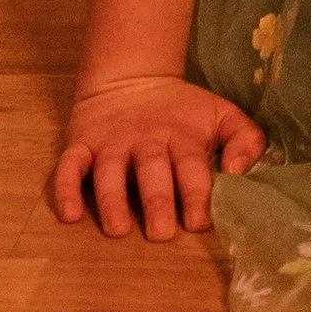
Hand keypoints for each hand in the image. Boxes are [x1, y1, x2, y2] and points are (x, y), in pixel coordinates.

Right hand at [52, 71, 264, 239]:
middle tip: (161, 233)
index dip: (196, 193)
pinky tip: (70, 215)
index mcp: (181, 135)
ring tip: (118, 229)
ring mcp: (110, 143)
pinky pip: (68, 166)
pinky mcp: (81, 144)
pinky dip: (66, 189)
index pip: (191, 165)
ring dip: (112, 199)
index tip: (199, 222)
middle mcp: (145, 139)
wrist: (131, 77)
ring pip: (109, 170)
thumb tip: (238, 172)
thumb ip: (245, 139)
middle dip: (157, 201)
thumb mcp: (221, 114)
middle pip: (152, 169)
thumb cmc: (182, 111)